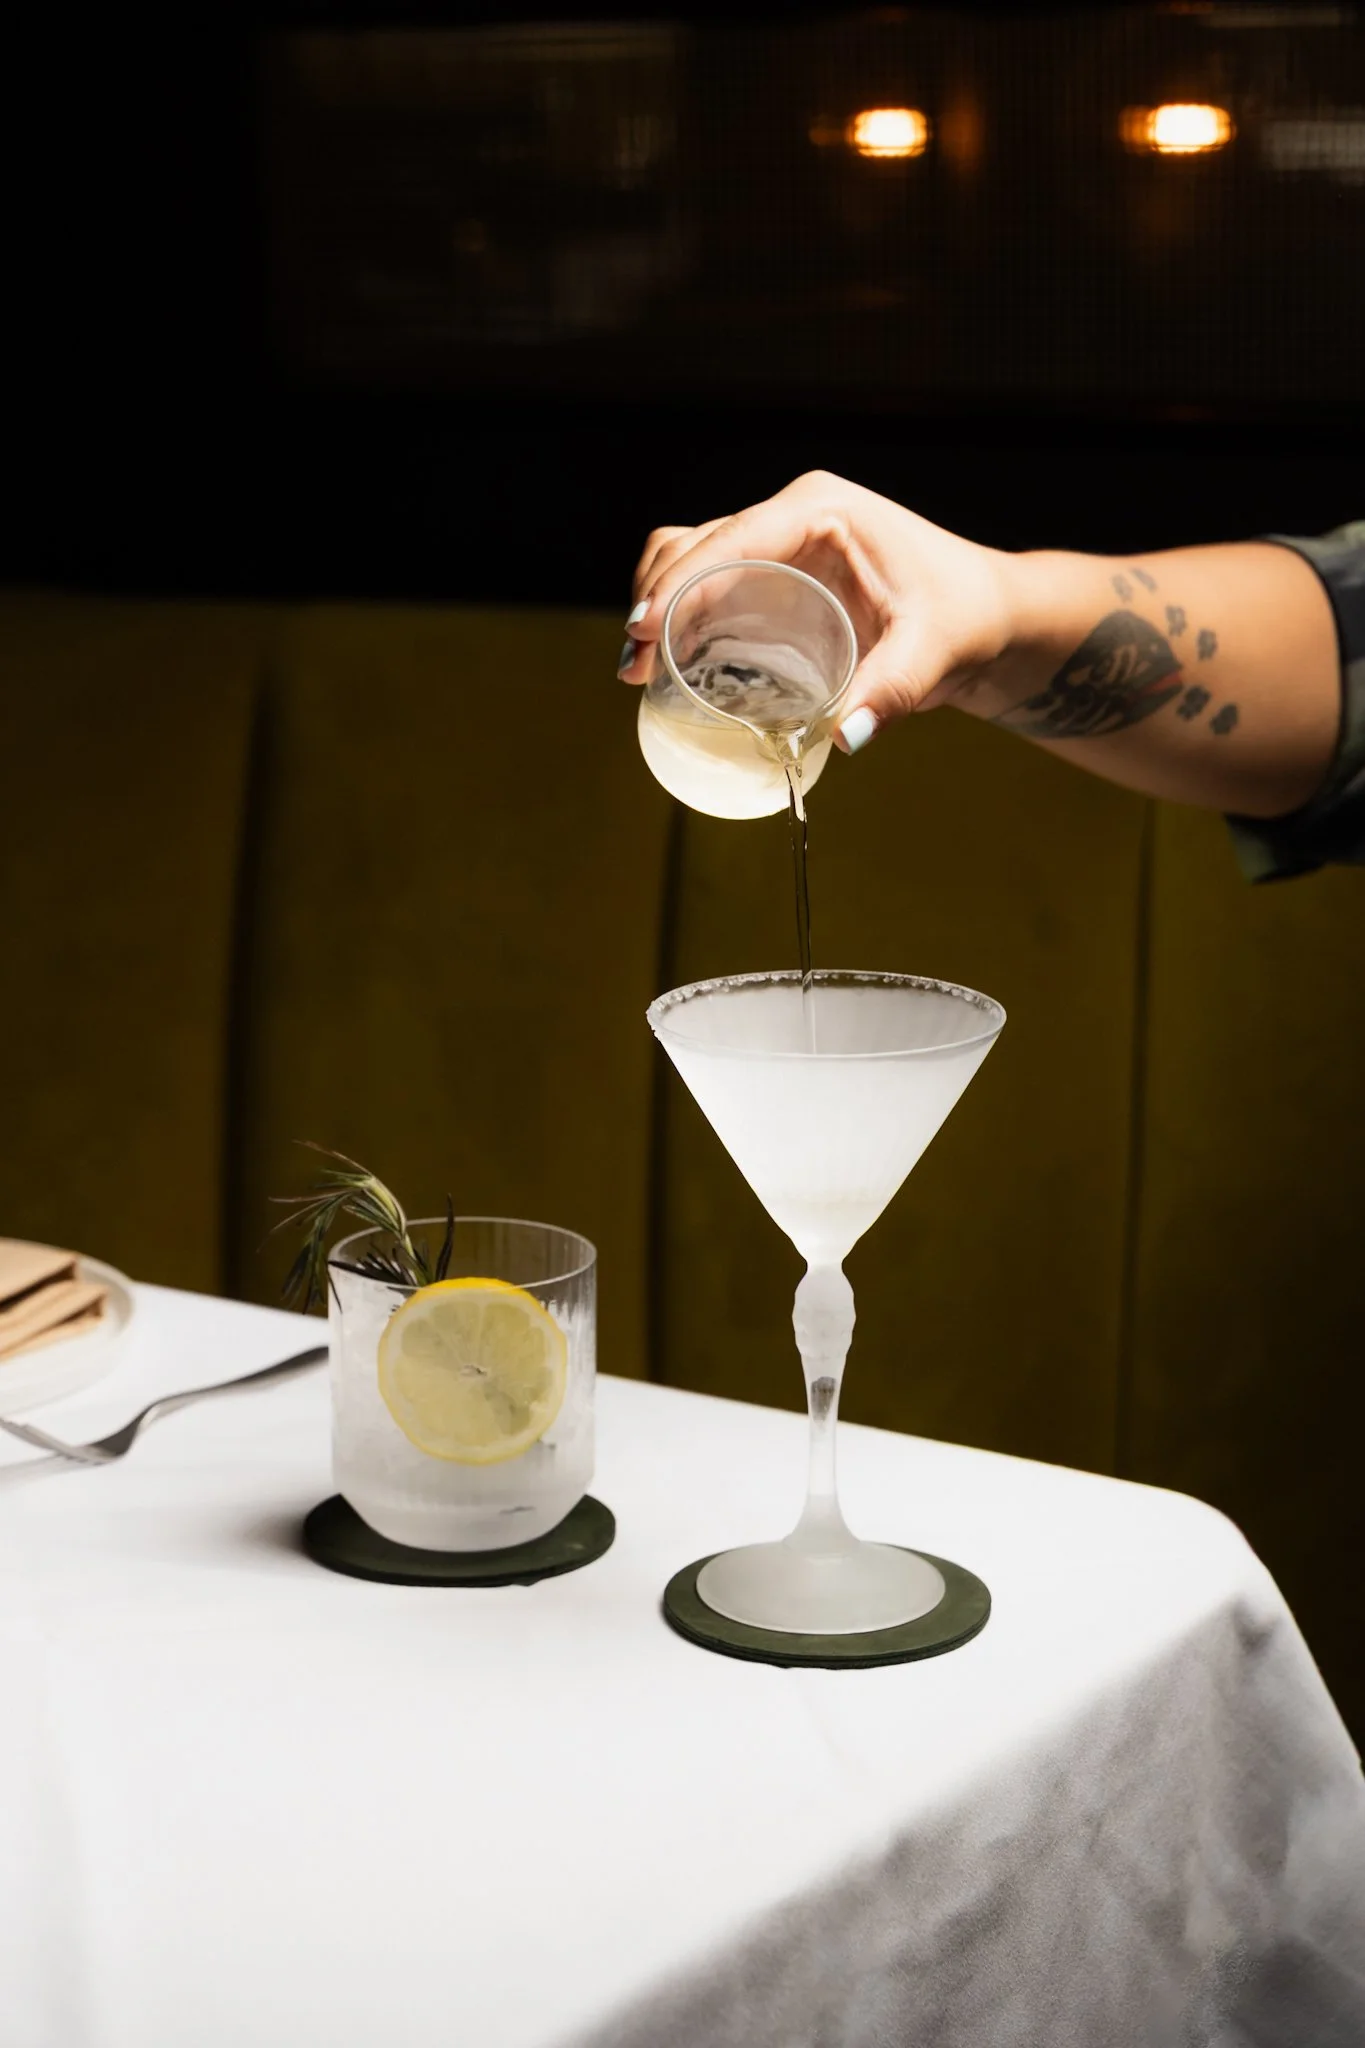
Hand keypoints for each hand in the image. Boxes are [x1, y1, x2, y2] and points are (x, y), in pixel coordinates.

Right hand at [618, 472, 1017, 749]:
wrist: (988, 614)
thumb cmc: (967, 618)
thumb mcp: (933, 652)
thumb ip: (890, 693)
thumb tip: (842, 739)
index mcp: (822, 509)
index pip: (733, 537)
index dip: (680, 581)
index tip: (644, 628)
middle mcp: (794, 514)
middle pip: (699, 542)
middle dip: (655, 598)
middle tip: (633, 666)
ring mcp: (782, 539)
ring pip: (694, 553)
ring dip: (658, 602)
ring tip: (638, 668)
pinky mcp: (778, 570)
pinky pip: (712, 579)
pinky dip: (680, 610)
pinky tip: (667, 661)